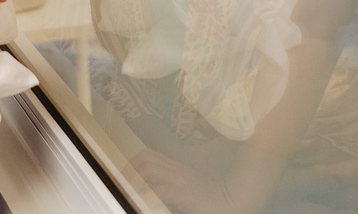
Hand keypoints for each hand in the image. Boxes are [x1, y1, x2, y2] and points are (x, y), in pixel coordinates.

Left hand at [126, 149, 260, 213]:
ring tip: (126, 191)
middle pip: (146, 157)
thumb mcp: (191, 186)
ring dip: (134, 179)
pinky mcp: (186, 192)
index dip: (133, 162)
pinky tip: (141, 202)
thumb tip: (156, 190)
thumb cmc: (214, 198)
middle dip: (129, 168)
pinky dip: (147, 196)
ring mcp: (183, 179)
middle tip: (120, 182)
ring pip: (150, 168)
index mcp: (179, 167)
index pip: (150, 155)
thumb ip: (176, 183)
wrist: (237, 200)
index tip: (124, 175)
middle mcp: (179, 170)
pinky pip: (161, 190)